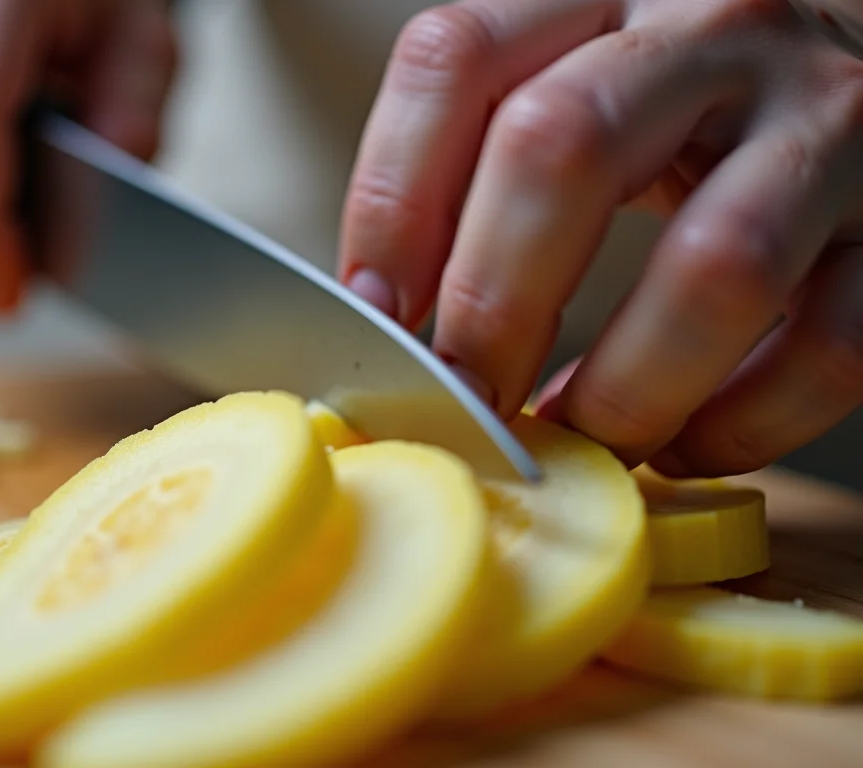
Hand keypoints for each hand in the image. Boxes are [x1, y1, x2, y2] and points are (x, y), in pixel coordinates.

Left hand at [339, 0, 862, 477]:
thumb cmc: (687, 118)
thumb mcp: (581, 100)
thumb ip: (488, 178)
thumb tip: (391, 327)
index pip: (456, 62)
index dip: (391, 203)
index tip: (373, 317)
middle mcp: (713, 31)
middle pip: (560, 149)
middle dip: (492, 307)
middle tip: (467, 400)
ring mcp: (824, 119)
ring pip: (713, 267)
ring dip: (626, 389)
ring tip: (582, 438)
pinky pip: (827, 346)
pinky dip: (741, 425)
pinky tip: (682, 444)